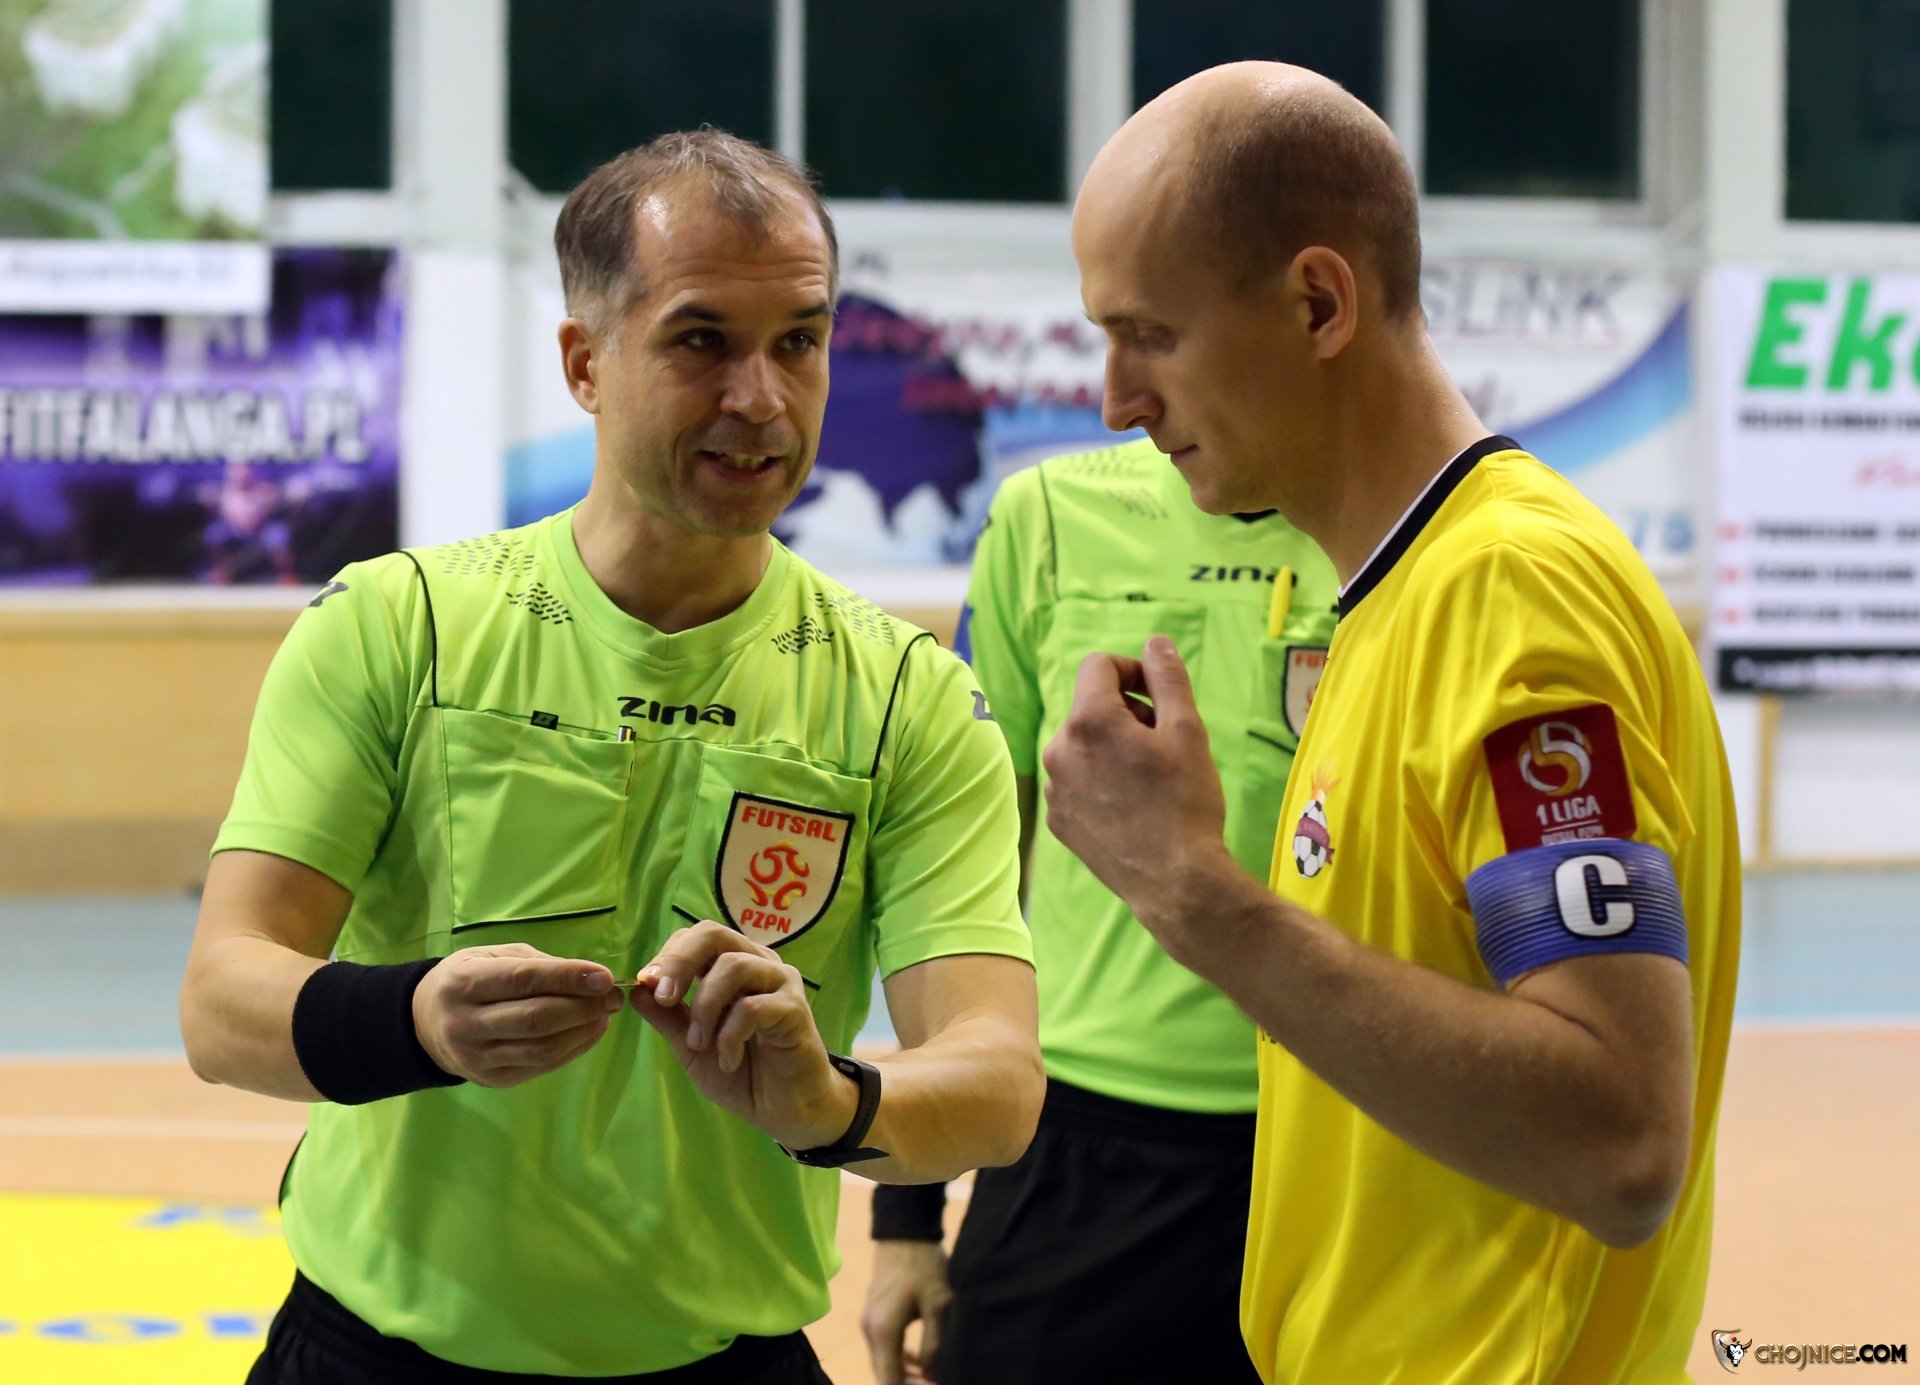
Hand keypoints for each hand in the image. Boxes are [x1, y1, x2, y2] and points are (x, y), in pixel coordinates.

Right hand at [412, 943, 622, 1086]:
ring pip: (542, 1049)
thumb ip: (537, 965)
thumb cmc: (469, 979)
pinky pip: (541, 1067)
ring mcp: (478, 1058)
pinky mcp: (492, 1080)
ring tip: (605, 1014)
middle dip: (584, 1007)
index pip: (523, 980)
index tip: (605, 977)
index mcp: (464, 983)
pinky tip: (589, 1032)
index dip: (568, 978)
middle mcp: (466, 1023)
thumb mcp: (493, 956)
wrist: (424, 1022)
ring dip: (583, 1032)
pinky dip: (573, 1049)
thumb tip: (590, 978)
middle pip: (536, 1019)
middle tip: (613, 996)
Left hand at [630, 920, 854, 1149]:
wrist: (783, 1109)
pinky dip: (730, 1036)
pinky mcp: (795, 1009)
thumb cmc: (741, 1073)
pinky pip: (753, 1007)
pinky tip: (728, 1061)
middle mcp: (758, 964)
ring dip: (705, 1007)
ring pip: (733, 966)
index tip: (645, 984)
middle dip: (680, 963)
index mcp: (733, 966)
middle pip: (714, 935)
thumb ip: (668, 1019)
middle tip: (665, 999)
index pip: (698, 936)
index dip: (669, 955)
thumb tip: (635, 989)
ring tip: (699, 1044)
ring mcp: (780, 983)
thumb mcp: (692, 1047)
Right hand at [862, 1240, 950, 1384]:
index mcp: (883, 1332)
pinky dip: (900, 1361)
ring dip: (906, 1375)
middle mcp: (869, 1332)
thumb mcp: (939, 1304)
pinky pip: (884, 1350)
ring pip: (884, 1364)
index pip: (890, 1382)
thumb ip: (935, 1344)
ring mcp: (868, 1324)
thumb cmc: (924, 1266)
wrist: (904, 1233)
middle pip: (885, 1376)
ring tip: (934, 1376)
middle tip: (938, 1381)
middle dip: (911, 1384)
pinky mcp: (873, 1317)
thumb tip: (931, 1376)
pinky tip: (919, 1360)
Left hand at [1040, 636, 1237, 963]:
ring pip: (1083, 746)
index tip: (1159, 695)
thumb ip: (1168, 678)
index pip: (1099, 666)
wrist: (1175, 881)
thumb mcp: (1188, 731)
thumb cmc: (1186, 802)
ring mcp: (1054, 789)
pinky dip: (1100, 782)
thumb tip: (1155, 643)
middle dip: (1127, 714)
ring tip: (1150, 780)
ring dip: (1113, 749)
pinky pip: (1076, 782)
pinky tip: (1133, 807)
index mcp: (1088, 721)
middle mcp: (1059, 750)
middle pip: (1091, 707)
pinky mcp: (1057, 821)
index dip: (1132, 671)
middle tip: (1164, 745)